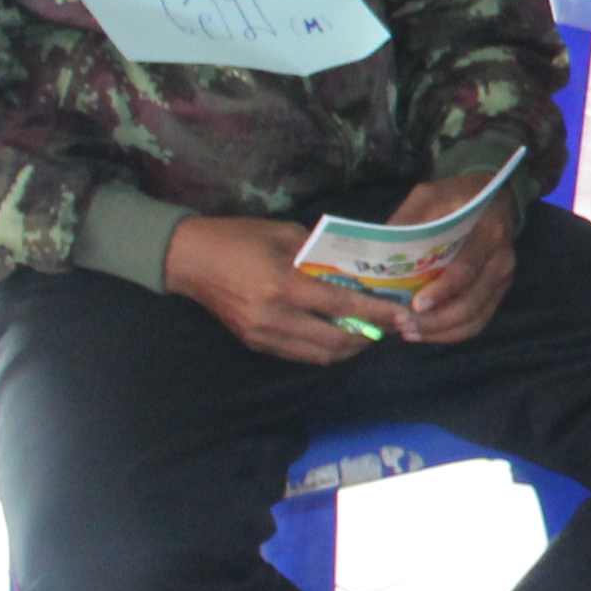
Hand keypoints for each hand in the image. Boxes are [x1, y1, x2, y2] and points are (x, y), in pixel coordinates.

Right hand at [163, 213, 410, 363]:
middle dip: (368, 338)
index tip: (402, 315)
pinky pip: (299, 355)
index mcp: (285, 284)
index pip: (342, 307)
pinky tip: (335, 336)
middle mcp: (276, 316)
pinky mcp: (254, 343)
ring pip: (319, 355)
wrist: (189, 259)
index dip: (377, 314)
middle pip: (335, 342)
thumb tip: (354, 270)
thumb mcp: (285, 235)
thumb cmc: (238, 238)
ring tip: (366, 333)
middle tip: (388, 327)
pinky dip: (323, 350)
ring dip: (348, 349)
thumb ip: (320, 255)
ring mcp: (263, 334)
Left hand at [385, 172, 524, 346]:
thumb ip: (408, 219)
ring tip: (408, 332)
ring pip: (475, 319)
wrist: (495, 197)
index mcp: (488, 233)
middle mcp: (501, 261)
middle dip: (435, 321)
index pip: (467, 270)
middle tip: (402, 324)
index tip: (415, 305)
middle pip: (471, 303)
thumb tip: (377, 253)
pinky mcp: (497, 293)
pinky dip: (450, 333)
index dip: (442, 291)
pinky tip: (424, 333)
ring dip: (441, 332)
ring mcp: (502, 280)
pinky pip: (477, 322)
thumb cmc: (457, 196)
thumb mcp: (430, 195)